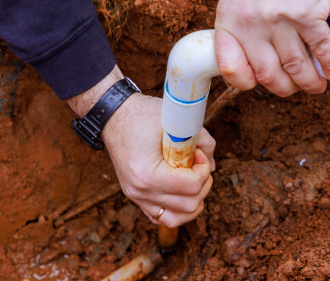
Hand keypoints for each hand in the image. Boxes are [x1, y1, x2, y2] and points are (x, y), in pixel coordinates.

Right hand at [67, 65, 215, 227]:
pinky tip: (182, 193)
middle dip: (202, 184)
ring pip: (175, 218)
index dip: (204, 169)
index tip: (198, 152)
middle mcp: (140, 191)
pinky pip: (160, 216)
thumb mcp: (176, 122)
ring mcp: (136, 196)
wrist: (114, 116)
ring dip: (192, 201)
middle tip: (198, 164)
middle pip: (188, 205)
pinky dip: (176, 209)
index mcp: (148, 174)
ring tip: (194, 181)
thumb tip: (212, 166)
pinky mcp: (135, 196)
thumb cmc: (142, 115)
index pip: (192, 186)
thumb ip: (202, 140)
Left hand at [215, 0, 329, 96]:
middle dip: (285, 88)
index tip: (258, 84)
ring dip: (310, 82)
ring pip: (295, 68)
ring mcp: (279, 20)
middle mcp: (251, 25)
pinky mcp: (306, 14)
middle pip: (268, 75)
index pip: (230, 68)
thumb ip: (242, 29)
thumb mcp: (239, 0)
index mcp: (229, 22)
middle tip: (295, 88)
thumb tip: (255, 58)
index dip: (245, 83)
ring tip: (317, 85)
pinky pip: (321, 49)